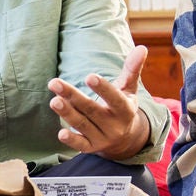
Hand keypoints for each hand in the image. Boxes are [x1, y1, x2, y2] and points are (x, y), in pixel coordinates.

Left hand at [49, 46, 151, 160]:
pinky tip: (60, 133)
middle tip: (54, 83)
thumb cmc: (123, 106)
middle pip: (91, 109)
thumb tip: (142, 47)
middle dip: (73, 96)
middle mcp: (114, 125)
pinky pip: (81, 145)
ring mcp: (103, 138)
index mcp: (125, 109)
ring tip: (53, 101)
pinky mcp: (92, 147)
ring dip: (67, 113)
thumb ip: (132, 69)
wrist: (125, 139)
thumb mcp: (129, 89)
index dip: (103, 89)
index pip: (115, 98)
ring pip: (83, 125)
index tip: (89, 76)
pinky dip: (72, 140)